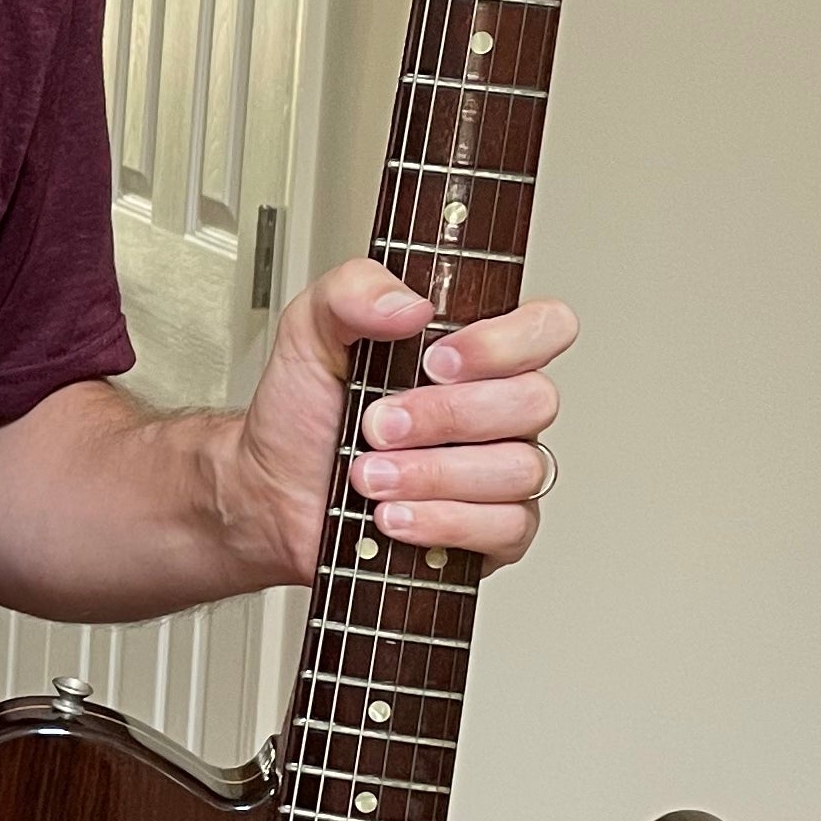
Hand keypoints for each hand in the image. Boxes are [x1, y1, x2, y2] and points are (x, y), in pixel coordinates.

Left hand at [218, 259, 574, 586]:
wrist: (273, 495)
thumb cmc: (305, 416)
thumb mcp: (309, 330)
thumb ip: (354, 289)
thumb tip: (412, 304)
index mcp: (474, 350)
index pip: (546, 327)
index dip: (504, 343)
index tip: (435, 361)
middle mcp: (498, 407)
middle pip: (534, 401)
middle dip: (445, 417)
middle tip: (376, 426)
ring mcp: (501, 469)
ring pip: (520, 468)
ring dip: (432, 474)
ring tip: (367, 477)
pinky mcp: (495, 530)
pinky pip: (507, 527)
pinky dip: (442, 522)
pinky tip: (393, 516)